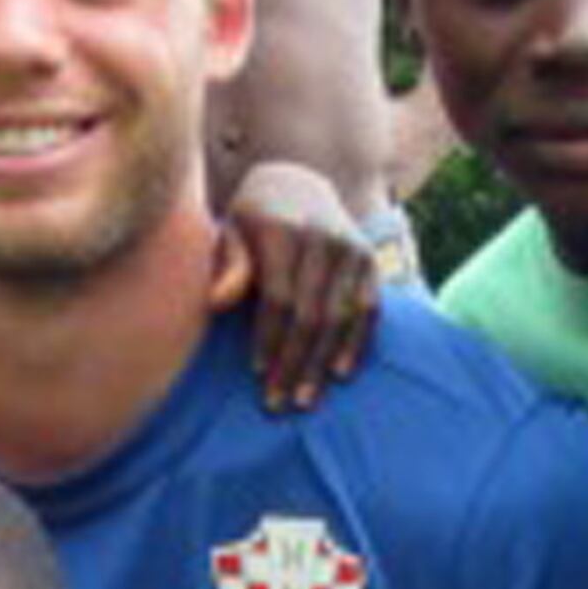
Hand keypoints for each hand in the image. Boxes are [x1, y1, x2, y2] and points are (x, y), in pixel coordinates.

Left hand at [208, 161, 380, 411]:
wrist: (296, 185)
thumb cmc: (251, 222)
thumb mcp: (230, 231)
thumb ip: (227, 264)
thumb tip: (217, 302)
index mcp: (284, 230)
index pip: (279, 298)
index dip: (269, 338)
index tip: (258, 374)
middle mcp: (323, 237)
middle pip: (311, 314)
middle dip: (294, 362)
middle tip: (279, 403)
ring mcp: (351, 249)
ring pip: (340, 317)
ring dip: (323, 363)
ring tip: (306, 400)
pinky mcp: (370, 260)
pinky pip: (368, 309)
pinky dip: (356, 343)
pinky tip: (341, 373)